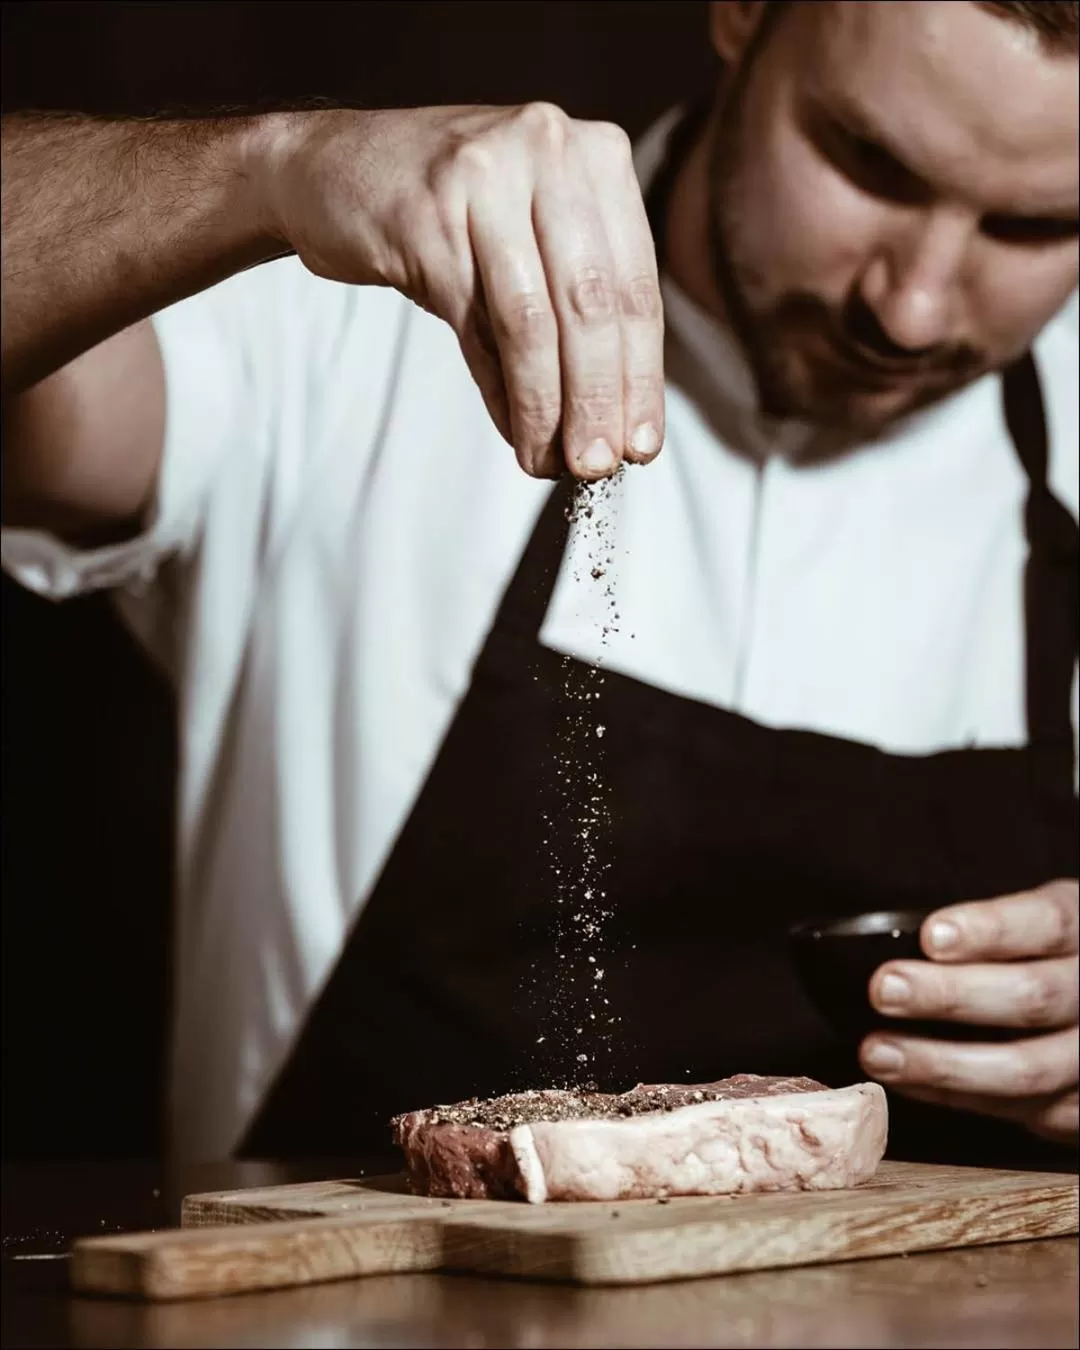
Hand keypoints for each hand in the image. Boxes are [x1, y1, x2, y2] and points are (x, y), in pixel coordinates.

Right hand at [260, 104, 664, 480]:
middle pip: (592, 305)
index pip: (636, 287)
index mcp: (596, 154)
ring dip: (547, 408)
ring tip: (552, 464)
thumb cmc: (451, 212)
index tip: (642, 446)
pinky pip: (476, 328)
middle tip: (599, 467)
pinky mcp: (426, 218)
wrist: (331, 169)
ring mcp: (484, 178)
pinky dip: (500, 393)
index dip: (643, 376)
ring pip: (533, 322)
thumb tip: (618, 416)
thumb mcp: (535, 231)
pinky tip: (515, 433)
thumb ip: (582, 297)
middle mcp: (548, 150)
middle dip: (599, 400)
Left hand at [858, 880, 1078, 1143]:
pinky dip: (956, 1097)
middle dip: (951, 995)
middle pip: (1033, 997)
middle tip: (885, 989)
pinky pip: (1020, 1111)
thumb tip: (898, 938)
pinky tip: (909, 1082)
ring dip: (943, 1063)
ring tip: (879, 1052)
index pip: (1046, 924)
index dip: (989, 930)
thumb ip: (989, 928)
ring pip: (1028, 1069)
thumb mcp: (1034, 920)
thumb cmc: (1045, 954)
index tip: (931, 936)